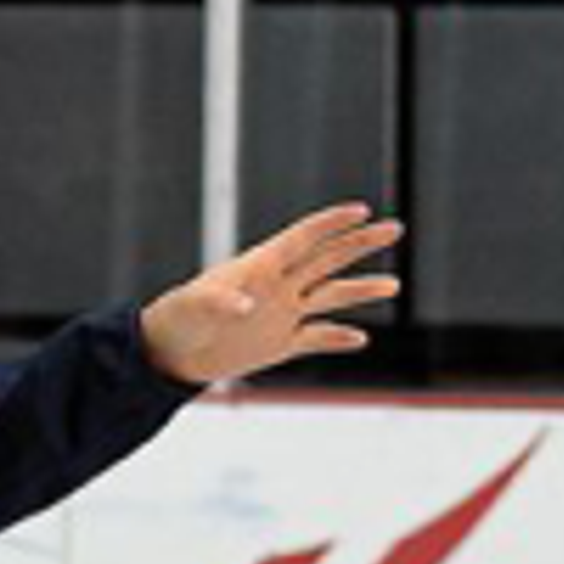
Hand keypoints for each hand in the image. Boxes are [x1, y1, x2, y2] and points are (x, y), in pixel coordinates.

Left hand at [138, 202, 405, 386]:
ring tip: (394, 285)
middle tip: (395, 228)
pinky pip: (315, 339)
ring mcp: (281, 314)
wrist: (168, 354)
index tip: (362, 210)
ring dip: (361, 291)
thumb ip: (220, 302)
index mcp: (259, 267)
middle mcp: (278, 286)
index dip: (330, 223)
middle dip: (360, 243)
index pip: (302, 238)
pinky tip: (360, 338)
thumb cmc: (176, 319)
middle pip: (327, 259)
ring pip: (330, 297)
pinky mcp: (278, 345)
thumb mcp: (193, 305)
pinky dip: (337, 338)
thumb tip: (247, 304)